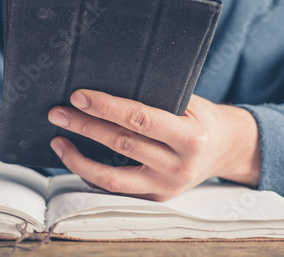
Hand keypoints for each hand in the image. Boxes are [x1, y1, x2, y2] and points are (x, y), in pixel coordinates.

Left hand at [48, 89, 259, 200]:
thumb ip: (154, 98)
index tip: (78, 97)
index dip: (106, 107)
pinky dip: (91, 173)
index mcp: (191, 137)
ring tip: (57, 140)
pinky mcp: (156, 197)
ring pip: (112, 177)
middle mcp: (179, 166)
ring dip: (78, 158)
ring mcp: (166, 186)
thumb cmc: (201, 118)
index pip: (140, 119)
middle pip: (121, 144)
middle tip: (57, 113)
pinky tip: (74, 158)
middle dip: (85, 127)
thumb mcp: (187, 102)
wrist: (226, 149)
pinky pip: (116, 188)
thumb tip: (104, 86)